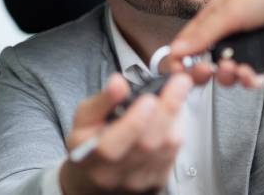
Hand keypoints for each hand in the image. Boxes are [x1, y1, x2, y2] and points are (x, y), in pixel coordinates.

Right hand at [59, 73, 191, 194]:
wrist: (96, 178)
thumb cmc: (90, 145)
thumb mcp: (84, 118)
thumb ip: (101, 100)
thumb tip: (118, 83)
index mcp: (90, 156)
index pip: (111, 146)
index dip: (133, 122)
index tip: (149, 98)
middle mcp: (115, 173)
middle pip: (148, 144)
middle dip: (167, 109)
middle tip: (179, 83)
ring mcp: (138, 180)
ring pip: (166, 148)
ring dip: (175, 117)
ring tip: (175, 94)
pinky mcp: (157, 180)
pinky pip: (174, 153)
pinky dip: (177, 129)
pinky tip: (172, 116)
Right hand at [170, 0, 263, 83]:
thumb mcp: (230, 10)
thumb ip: (204, 33)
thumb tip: (176, 51)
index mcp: (213, 21)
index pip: (187, 46)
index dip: (180, 61)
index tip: (178, 71)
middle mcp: (228, 37)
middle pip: (205, 65)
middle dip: (203, 73)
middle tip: (208, 71)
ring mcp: (247, 50)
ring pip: (228, 76)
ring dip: (228, 77)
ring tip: (235, 68)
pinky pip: (253, 79)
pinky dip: (249, 81)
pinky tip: (249, 74)